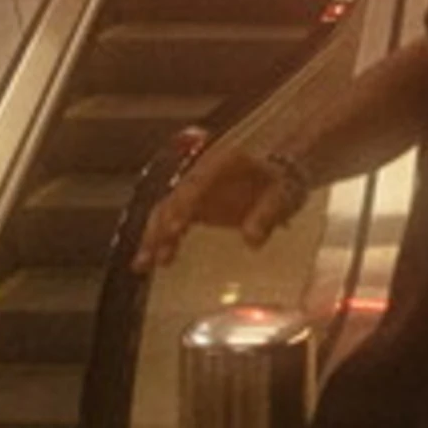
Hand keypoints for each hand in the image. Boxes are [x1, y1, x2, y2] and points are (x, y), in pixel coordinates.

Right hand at [132, 147, 302, 270]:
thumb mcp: (282, 194)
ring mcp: (198, 191)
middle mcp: (204, 174)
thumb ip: (267, 215)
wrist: (285, 176)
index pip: (197, 183)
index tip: (176, 227)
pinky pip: (174, 223)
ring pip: (167, 211)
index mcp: (223, 163)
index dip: (184, 205)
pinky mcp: (197, 207)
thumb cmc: (283, 181)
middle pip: (174, 198)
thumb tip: (252, 239)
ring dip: (154, 237)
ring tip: (143, 264)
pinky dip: (164, 241)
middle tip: (153, 252)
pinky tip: (156, 262)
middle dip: (160, 226)